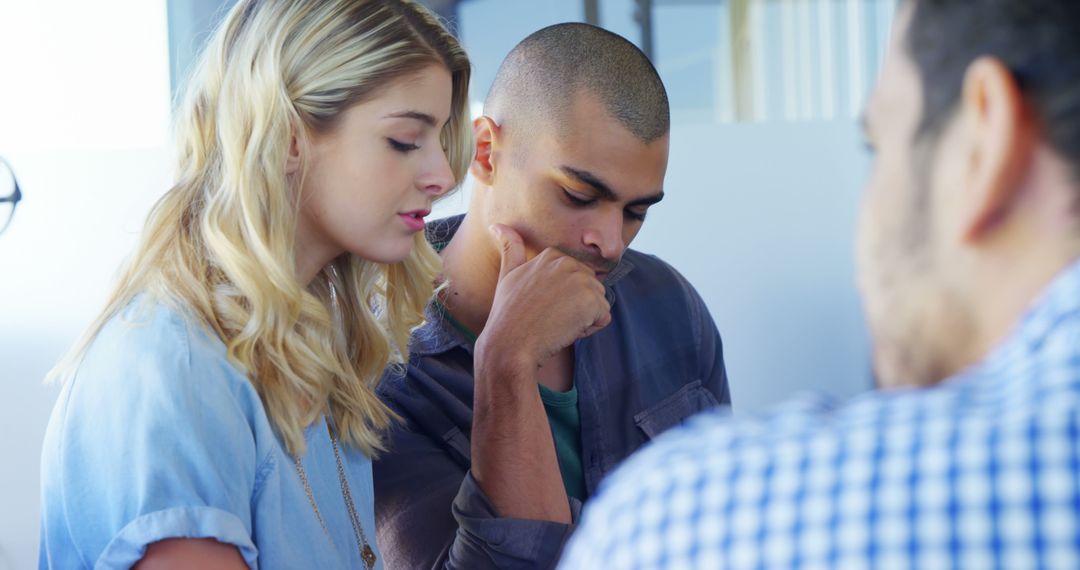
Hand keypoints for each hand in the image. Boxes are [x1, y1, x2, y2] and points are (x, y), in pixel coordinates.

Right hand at [477, 224, 611, 370]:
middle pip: (589, 289)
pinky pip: (603, 318)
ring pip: (597, 303)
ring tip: (555, 324)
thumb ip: (510, 248)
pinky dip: (589, 330)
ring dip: (582, 319)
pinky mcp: (592, 301)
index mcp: (552, 255)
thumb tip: (496, 224)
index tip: (540, 306)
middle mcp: (569, 262)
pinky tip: (566, 331)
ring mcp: (581, 280)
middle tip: (548, 317)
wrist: (510, 345)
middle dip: (574, 308)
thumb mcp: (507, 275)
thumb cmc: (508, 315)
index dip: (561, 298)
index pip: (575, 279)